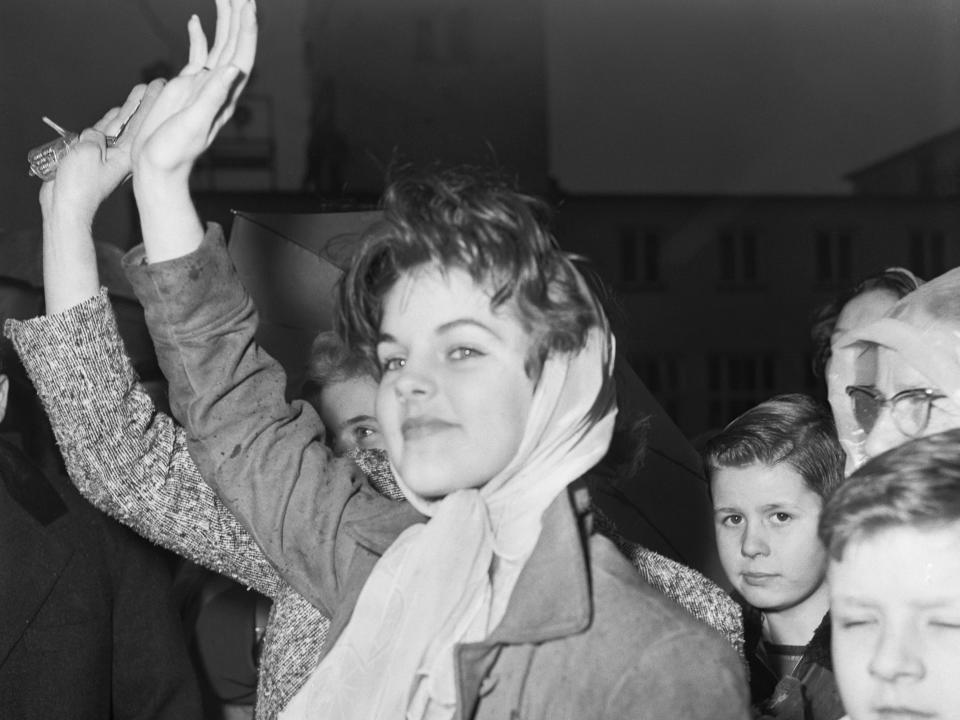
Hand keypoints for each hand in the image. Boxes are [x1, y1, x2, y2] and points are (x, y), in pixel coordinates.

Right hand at [39, 80, 163, 224]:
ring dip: (129, 108)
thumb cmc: (78, 183)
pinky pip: (103, 134)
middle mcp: (120, 154)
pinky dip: (110, 121)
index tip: (161, 88)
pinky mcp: (94, 157)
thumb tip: (96, 134)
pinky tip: (117, 111)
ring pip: (120, 125)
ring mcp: (108, 156)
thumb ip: (94, 137)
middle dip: (144, 102)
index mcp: (125, 155)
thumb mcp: (86, 153)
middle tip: (157, 84)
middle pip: (135, 122)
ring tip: (140, 91)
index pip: (141, 123)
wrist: (66, 205)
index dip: (150, 103)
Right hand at [132, 0, 256, 180]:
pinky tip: (195, 20)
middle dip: (238, 17)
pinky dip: (199, 37)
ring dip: (224, 21)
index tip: (248, 5)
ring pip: (219, 45)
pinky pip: (198, 55)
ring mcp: (203, 84)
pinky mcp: (186, 86)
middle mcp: (218, 86)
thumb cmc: (175, 151)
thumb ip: (212, 96)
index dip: (247, 30)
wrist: (157, 165)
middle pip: (234, 45)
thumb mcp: (195, 124)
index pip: (242, 55)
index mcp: (224, 94)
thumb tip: (234, 69)